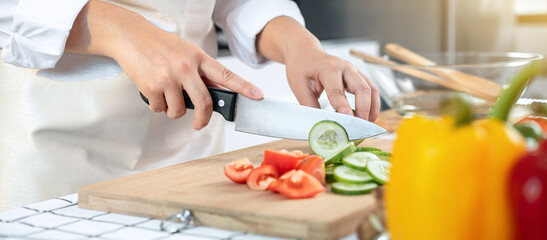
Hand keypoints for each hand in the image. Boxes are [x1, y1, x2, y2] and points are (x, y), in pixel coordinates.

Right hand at [112, 26, 262, 128]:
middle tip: (199, 124)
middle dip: (203, 119)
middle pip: (204, 103)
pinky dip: (157, 106)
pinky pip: (160, 109)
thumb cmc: (160, 45)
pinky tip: (154, 91)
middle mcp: (185, 67)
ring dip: (173, 110)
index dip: (244, 87)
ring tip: (166, 95)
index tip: (257, 95)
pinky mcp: (152, 87)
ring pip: (179, 110)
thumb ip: (200, 71)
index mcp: (198, 58)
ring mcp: (169, 78)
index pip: (226, 75)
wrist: (131, 37)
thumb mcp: (186, 52)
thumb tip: (215, 93)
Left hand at [285, 49, 379, 120]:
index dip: (343, 106)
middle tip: (359, 126)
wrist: (306, 53)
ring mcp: (354, 70)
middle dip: (364, 109)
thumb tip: (321, 124)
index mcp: (328, 68)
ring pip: (371, 88)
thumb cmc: (301, 68)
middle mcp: (345, 67)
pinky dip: (372, 103)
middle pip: (362, 88)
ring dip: (372, 107)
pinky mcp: (358, 75)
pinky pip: (371, 89)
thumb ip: (310, 106)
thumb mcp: (299, 88)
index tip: (347, 120)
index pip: (338, 90)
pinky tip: (368, 116)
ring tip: (366, 124)